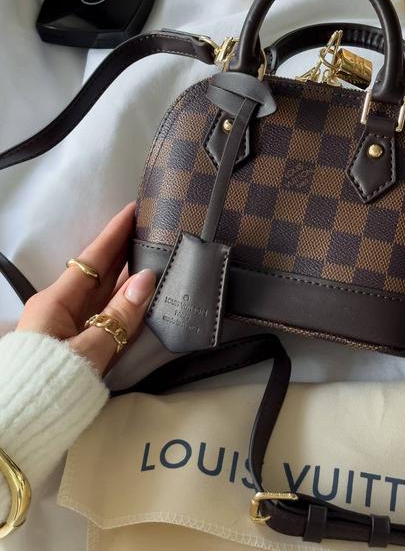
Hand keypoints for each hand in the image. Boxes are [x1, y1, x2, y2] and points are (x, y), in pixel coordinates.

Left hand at [16, 203, 155, 374]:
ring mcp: (67, 327)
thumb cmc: (51, 382)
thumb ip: (120, 316)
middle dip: (124, 250)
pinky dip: (122, 302)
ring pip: (101, 294)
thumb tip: (146, 280)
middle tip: (151, 229)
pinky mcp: (74, 345)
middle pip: (98, 273)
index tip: (134, 209)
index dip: (115, 233)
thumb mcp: (90, 350)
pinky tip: (140, 295)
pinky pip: (102, 315)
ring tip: (153, 256)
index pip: (93, 258)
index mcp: (56, 301)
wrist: (20, 425)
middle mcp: (60, 308)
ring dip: (126, 276)